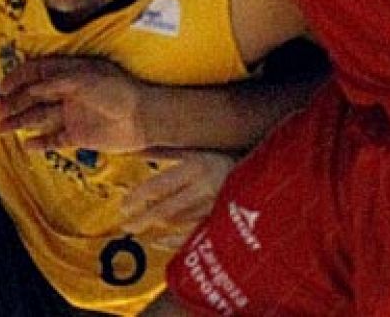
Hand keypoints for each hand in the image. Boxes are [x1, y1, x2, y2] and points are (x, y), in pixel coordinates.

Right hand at [0, 57, 147, 152]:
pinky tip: (26, 144)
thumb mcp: (87, 80)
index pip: (37, 72)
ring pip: (38, 118)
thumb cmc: (119, 91)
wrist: (145, 119)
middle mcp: (67, 93)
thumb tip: (31, 87)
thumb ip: (57, 83)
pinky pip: (53, 139)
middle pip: (33, 97)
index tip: (2, 88)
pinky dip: (39, 142)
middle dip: (12, 103)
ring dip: (19, 121)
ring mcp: (71, 115)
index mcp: (69, 73)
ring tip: (0, 128)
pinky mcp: (77, 136)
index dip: (18, 78)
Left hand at [119, 149, 236, 246]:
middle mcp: (205, 188)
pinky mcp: (224, 221)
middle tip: (126, 224)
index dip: (138, 197)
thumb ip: (166, 150)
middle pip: (165, 209)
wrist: (265, 169)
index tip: (124, 205)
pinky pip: (195, 235)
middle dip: (143, 218)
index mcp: (197, 166)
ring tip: (140, 228)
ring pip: (179, 222)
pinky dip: (175, 240)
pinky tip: (159, 241)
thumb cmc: (226, 153)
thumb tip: (135, 148)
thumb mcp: (196, 147)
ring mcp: (216, 207)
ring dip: (157, 226)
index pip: (159, 186)